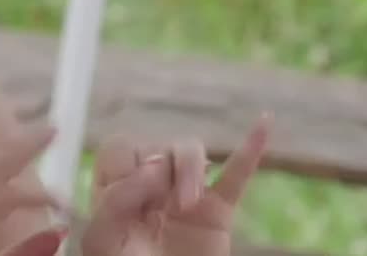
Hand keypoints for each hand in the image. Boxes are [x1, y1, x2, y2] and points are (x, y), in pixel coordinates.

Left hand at [77, 114, 271, 255]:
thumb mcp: (101, 242)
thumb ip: (115, 202)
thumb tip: (155, 168)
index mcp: (116, 192)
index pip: (121, 149)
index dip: (128, 164)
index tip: (135, 199)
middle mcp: (149, 189)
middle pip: (158, 146)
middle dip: (160, 170)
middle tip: (164, 206)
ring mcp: (185, 197)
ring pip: (191, 153)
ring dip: (190, 170)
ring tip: (187, 205)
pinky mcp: (217, 212)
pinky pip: (237, 174)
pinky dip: (252, 148)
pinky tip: (265, 123)